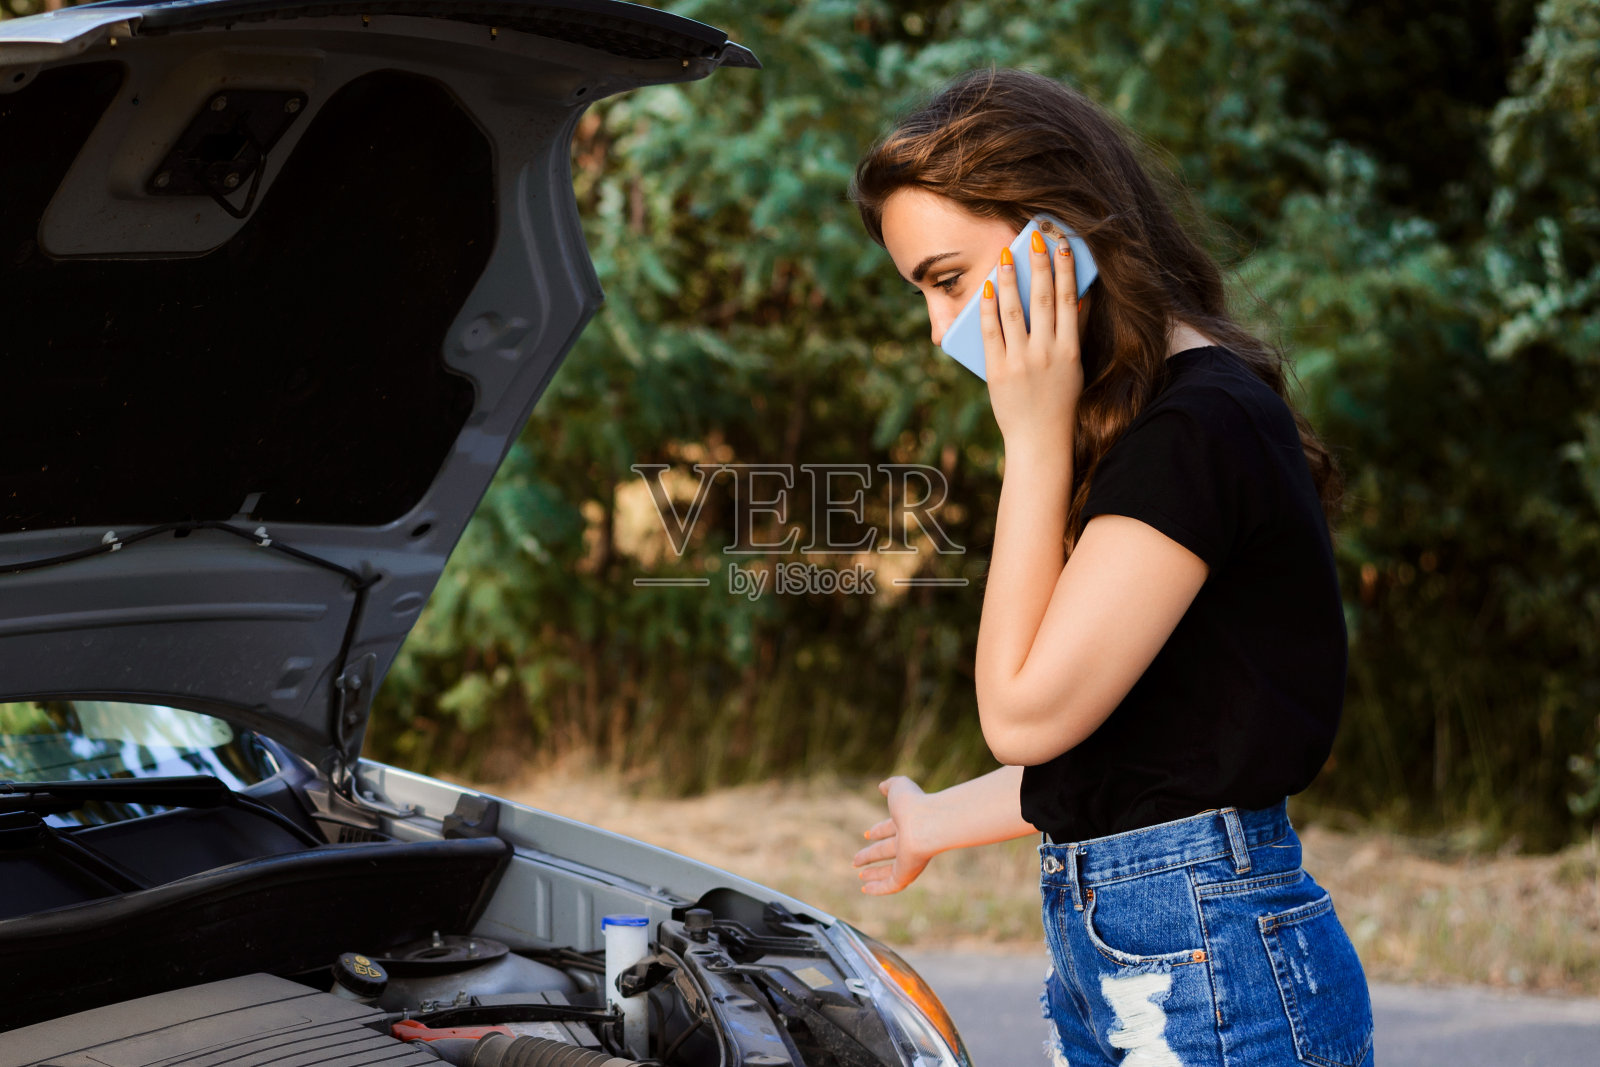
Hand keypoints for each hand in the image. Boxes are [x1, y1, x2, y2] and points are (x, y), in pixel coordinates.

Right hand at [852, 776, 937, 894]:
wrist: (928, 824)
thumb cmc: (914, 804)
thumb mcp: (899, 788)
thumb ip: (890, 786)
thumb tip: (882, 786)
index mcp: (906, 822)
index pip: (890, 828)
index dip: (878, 831)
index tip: (867, 834)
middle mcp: (908, 842)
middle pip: (887, 850)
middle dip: (871, 854)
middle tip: (856, 859)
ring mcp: (909, 860)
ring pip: (889, 870)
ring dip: (874, 873)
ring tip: (860, 874)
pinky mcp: (907, 874)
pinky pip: (891, 885)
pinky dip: (878, 888)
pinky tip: (866, 889)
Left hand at [982, 230, 1083, 454]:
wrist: (1040, 441)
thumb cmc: (1060, 402)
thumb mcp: (1075, 367)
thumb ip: (1075, 332)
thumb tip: (1079, 298)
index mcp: (1069, 350)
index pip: (1068, 300)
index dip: (1066, 270)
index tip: (1063, 244)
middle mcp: (1047, 353)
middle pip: (1042, 299)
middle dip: (1038, 266)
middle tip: (1033, 239)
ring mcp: (1021, 362)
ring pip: (1013, 311)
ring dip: (1008, 280)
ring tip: (1004, 256)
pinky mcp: (998, 371)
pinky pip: (990, 333)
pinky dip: (987, 309)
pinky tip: (985, 289)